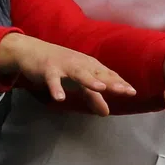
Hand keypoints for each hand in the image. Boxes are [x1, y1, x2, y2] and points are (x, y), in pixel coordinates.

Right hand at [0, 32, 136, 114]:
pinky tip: (60, 99)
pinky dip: (56, 88)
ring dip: (89, 80)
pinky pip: (53, 80)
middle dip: (112, 82)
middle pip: (98, 74)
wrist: (31, 51)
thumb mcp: (77, 83)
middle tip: (126, 91)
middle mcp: (79, 64)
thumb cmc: (59, 66)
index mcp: (88, 66)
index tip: (132, 92)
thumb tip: (107, 113)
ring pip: (79, 73)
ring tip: (101, 88)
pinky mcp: (48, 70)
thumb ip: (92, 97)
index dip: (120, 84)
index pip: (107, 76)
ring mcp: (64, 66)